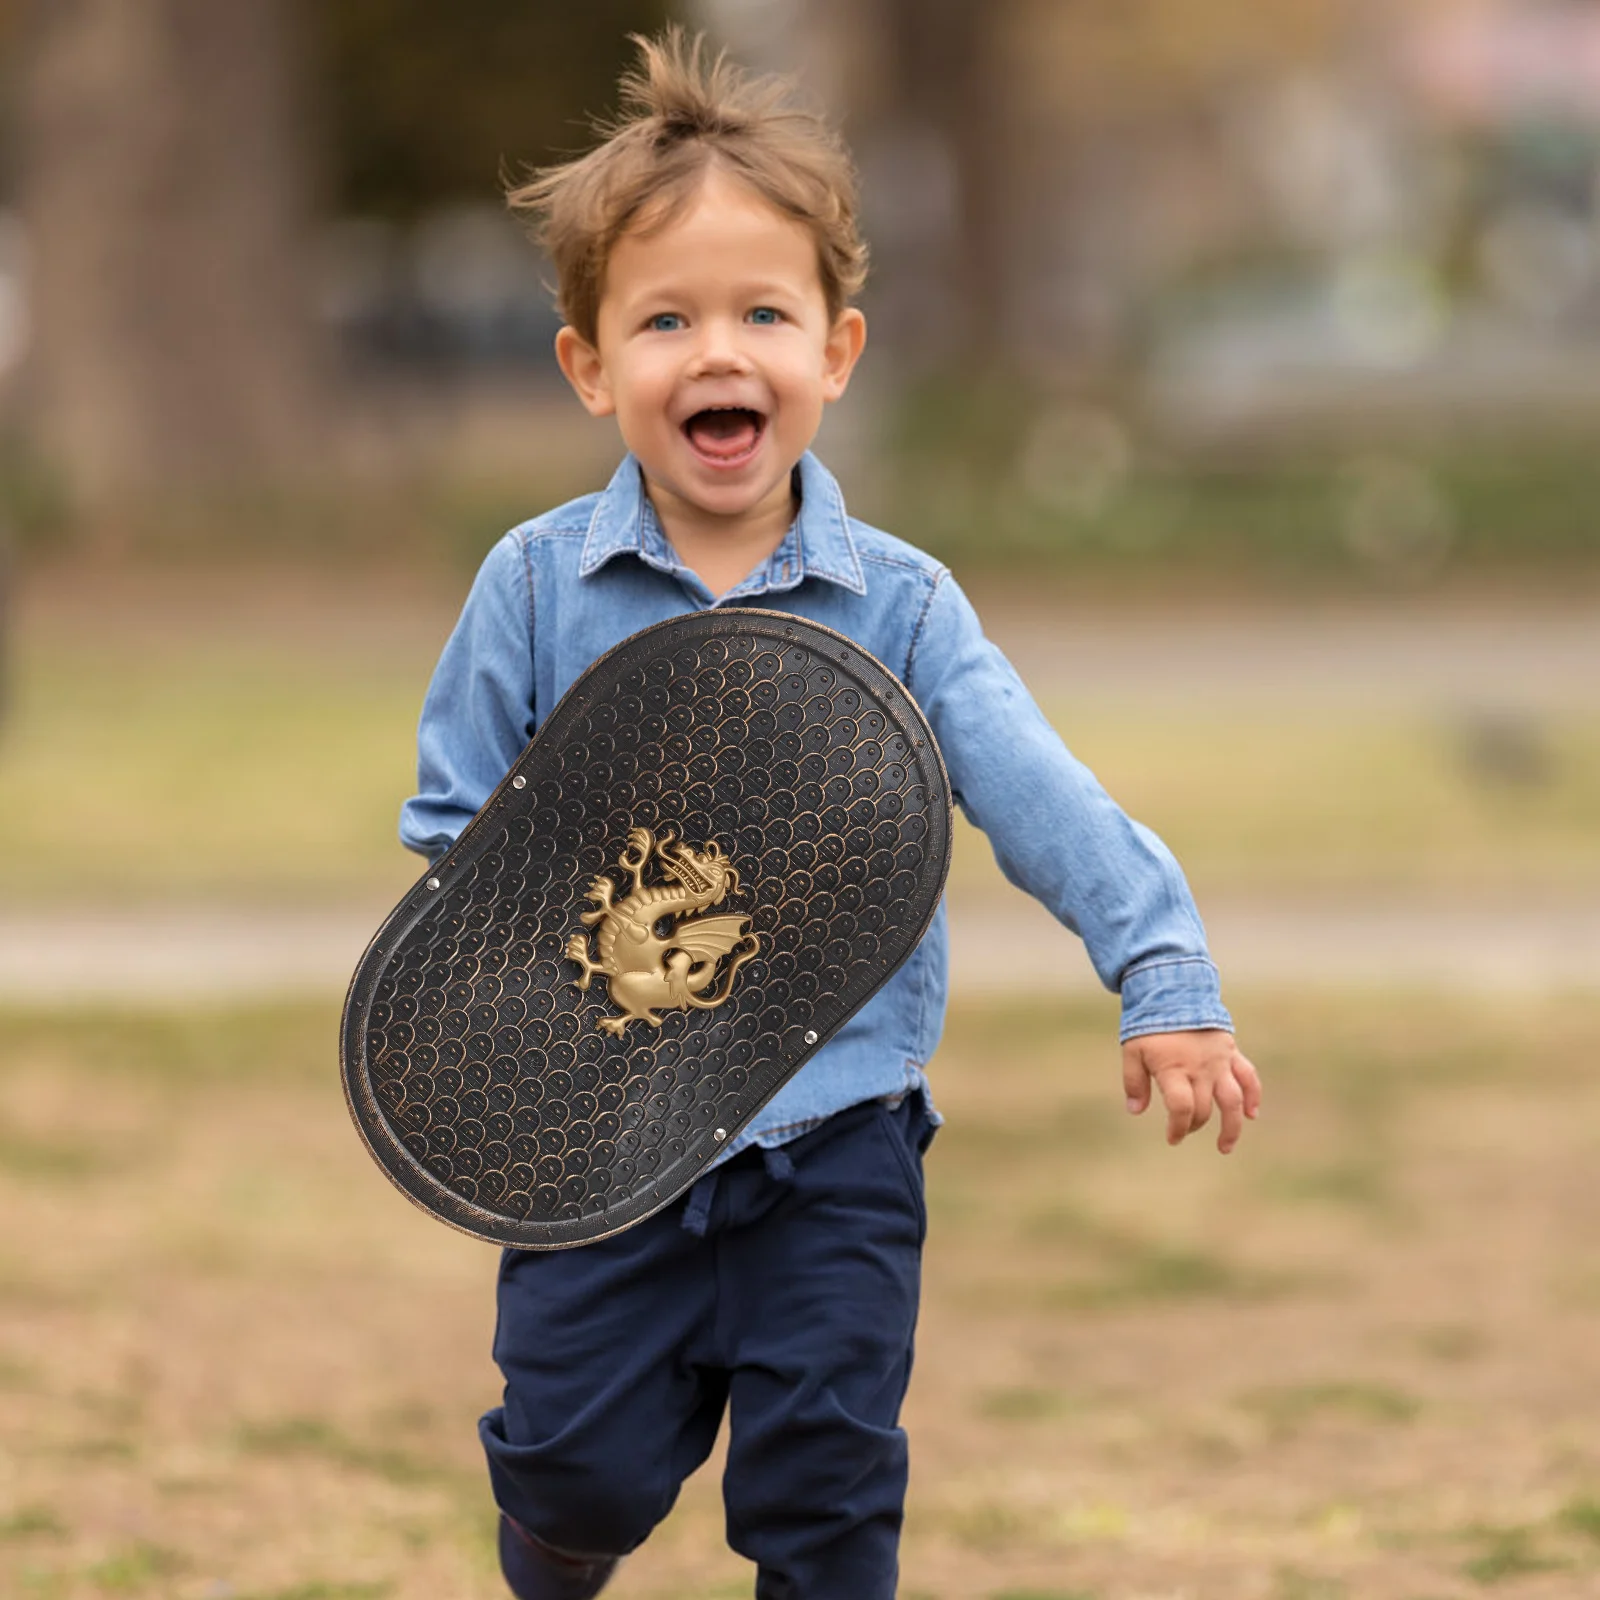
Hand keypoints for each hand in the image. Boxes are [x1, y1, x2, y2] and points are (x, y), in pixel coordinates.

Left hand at [1122, 1029, 1261, 1152]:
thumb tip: (1135, 1111)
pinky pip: (1248, 1077)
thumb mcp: (1132, 1051)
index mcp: (1174, 1068)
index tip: (1172, 1138)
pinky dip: (1253, 1096)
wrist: (1174, 992)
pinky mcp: (1231, 1052)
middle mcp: (1200, 1068)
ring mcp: (1218, 1061)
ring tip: (1225, 1147)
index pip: (1182, 1107)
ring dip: (1232, 1127)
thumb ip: (1133, 1082)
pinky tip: (1251, 1114)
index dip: (1178, 1128)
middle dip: (1194, 1126)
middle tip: (1183, 1131)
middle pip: (1204, 1108)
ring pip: (1234, 1100)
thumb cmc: (1149, 1025)